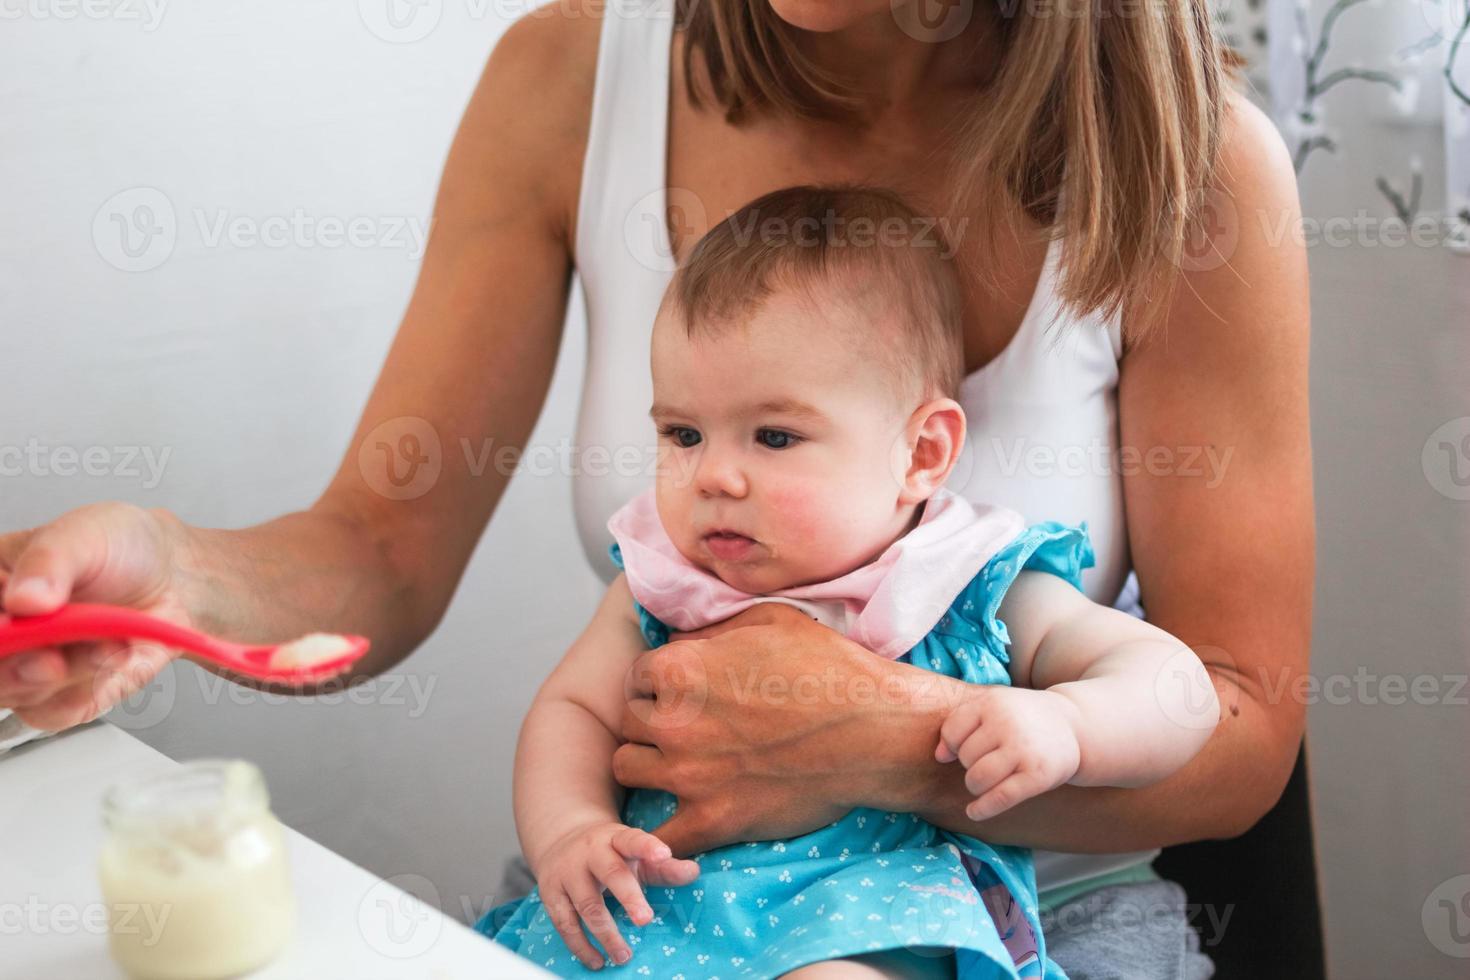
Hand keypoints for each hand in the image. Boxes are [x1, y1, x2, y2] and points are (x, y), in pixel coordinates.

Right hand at [0, 502, 189, 730]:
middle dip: (20, 668)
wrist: (174, 576)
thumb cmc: (123, 547)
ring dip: (70, 673)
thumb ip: (51, 560)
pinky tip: (113, 661)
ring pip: (18, 692)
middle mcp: (4, 627)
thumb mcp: (86, 534)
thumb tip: (23, 599)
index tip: (13, 626)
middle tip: (54, 660)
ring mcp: (27, 662)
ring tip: (109, 644)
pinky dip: (87, 692)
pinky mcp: (61, 691)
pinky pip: (55, 712)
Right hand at [533, 820, 698, 969]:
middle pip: (611, 873)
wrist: (561, 838)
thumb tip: (694, 872)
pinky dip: (580, 945)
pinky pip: (565, 923)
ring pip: (587, 904)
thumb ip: (664, 866)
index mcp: (616, 838)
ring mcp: (568, 872)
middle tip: (646, 919)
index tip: (665, 855)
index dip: (648, 847)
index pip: (633, 839)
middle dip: (629, 896)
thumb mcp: (636, 854)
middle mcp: (590, 852)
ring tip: (624, 955)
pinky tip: (597, 960)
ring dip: (606, 932)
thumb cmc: (611, 853)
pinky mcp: (551, 893)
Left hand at [612, 602, 967, 856]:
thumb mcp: (769, 621)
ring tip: (677, 763)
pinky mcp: (711, 820)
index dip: (655, 682)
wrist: (872, 733)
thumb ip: (712, 628)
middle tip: (680, 726)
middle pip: (627, 721)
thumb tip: (677, 640)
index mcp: (682, 668)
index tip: (675, 691)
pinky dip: (662, 831)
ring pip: (628, 769)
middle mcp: (674, 721)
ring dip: (648, 764)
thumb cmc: (829, 669)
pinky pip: (658, 837)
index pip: (635, 675)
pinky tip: (681, 819)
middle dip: (648, 720)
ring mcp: (688, 774)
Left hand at [935, 686, 1082, 821]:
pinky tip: (974, 812)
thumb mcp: (994, 707)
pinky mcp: (1037, 775)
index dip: (953, 745)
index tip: (964, 749)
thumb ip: (962, 723)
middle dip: (970, 765)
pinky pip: (999, 798)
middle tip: (988, 761)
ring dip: (975, 787)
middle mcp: (1007, 723)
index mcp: (992, 702)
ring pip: (977, 779)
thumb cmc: (1023, 718)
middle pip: (965, 757)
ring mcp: (1023, 750)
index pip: (952, 732)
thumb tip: (939, 756)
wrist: (1074, 725)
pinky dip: (982, 809)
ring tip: (984, 783)